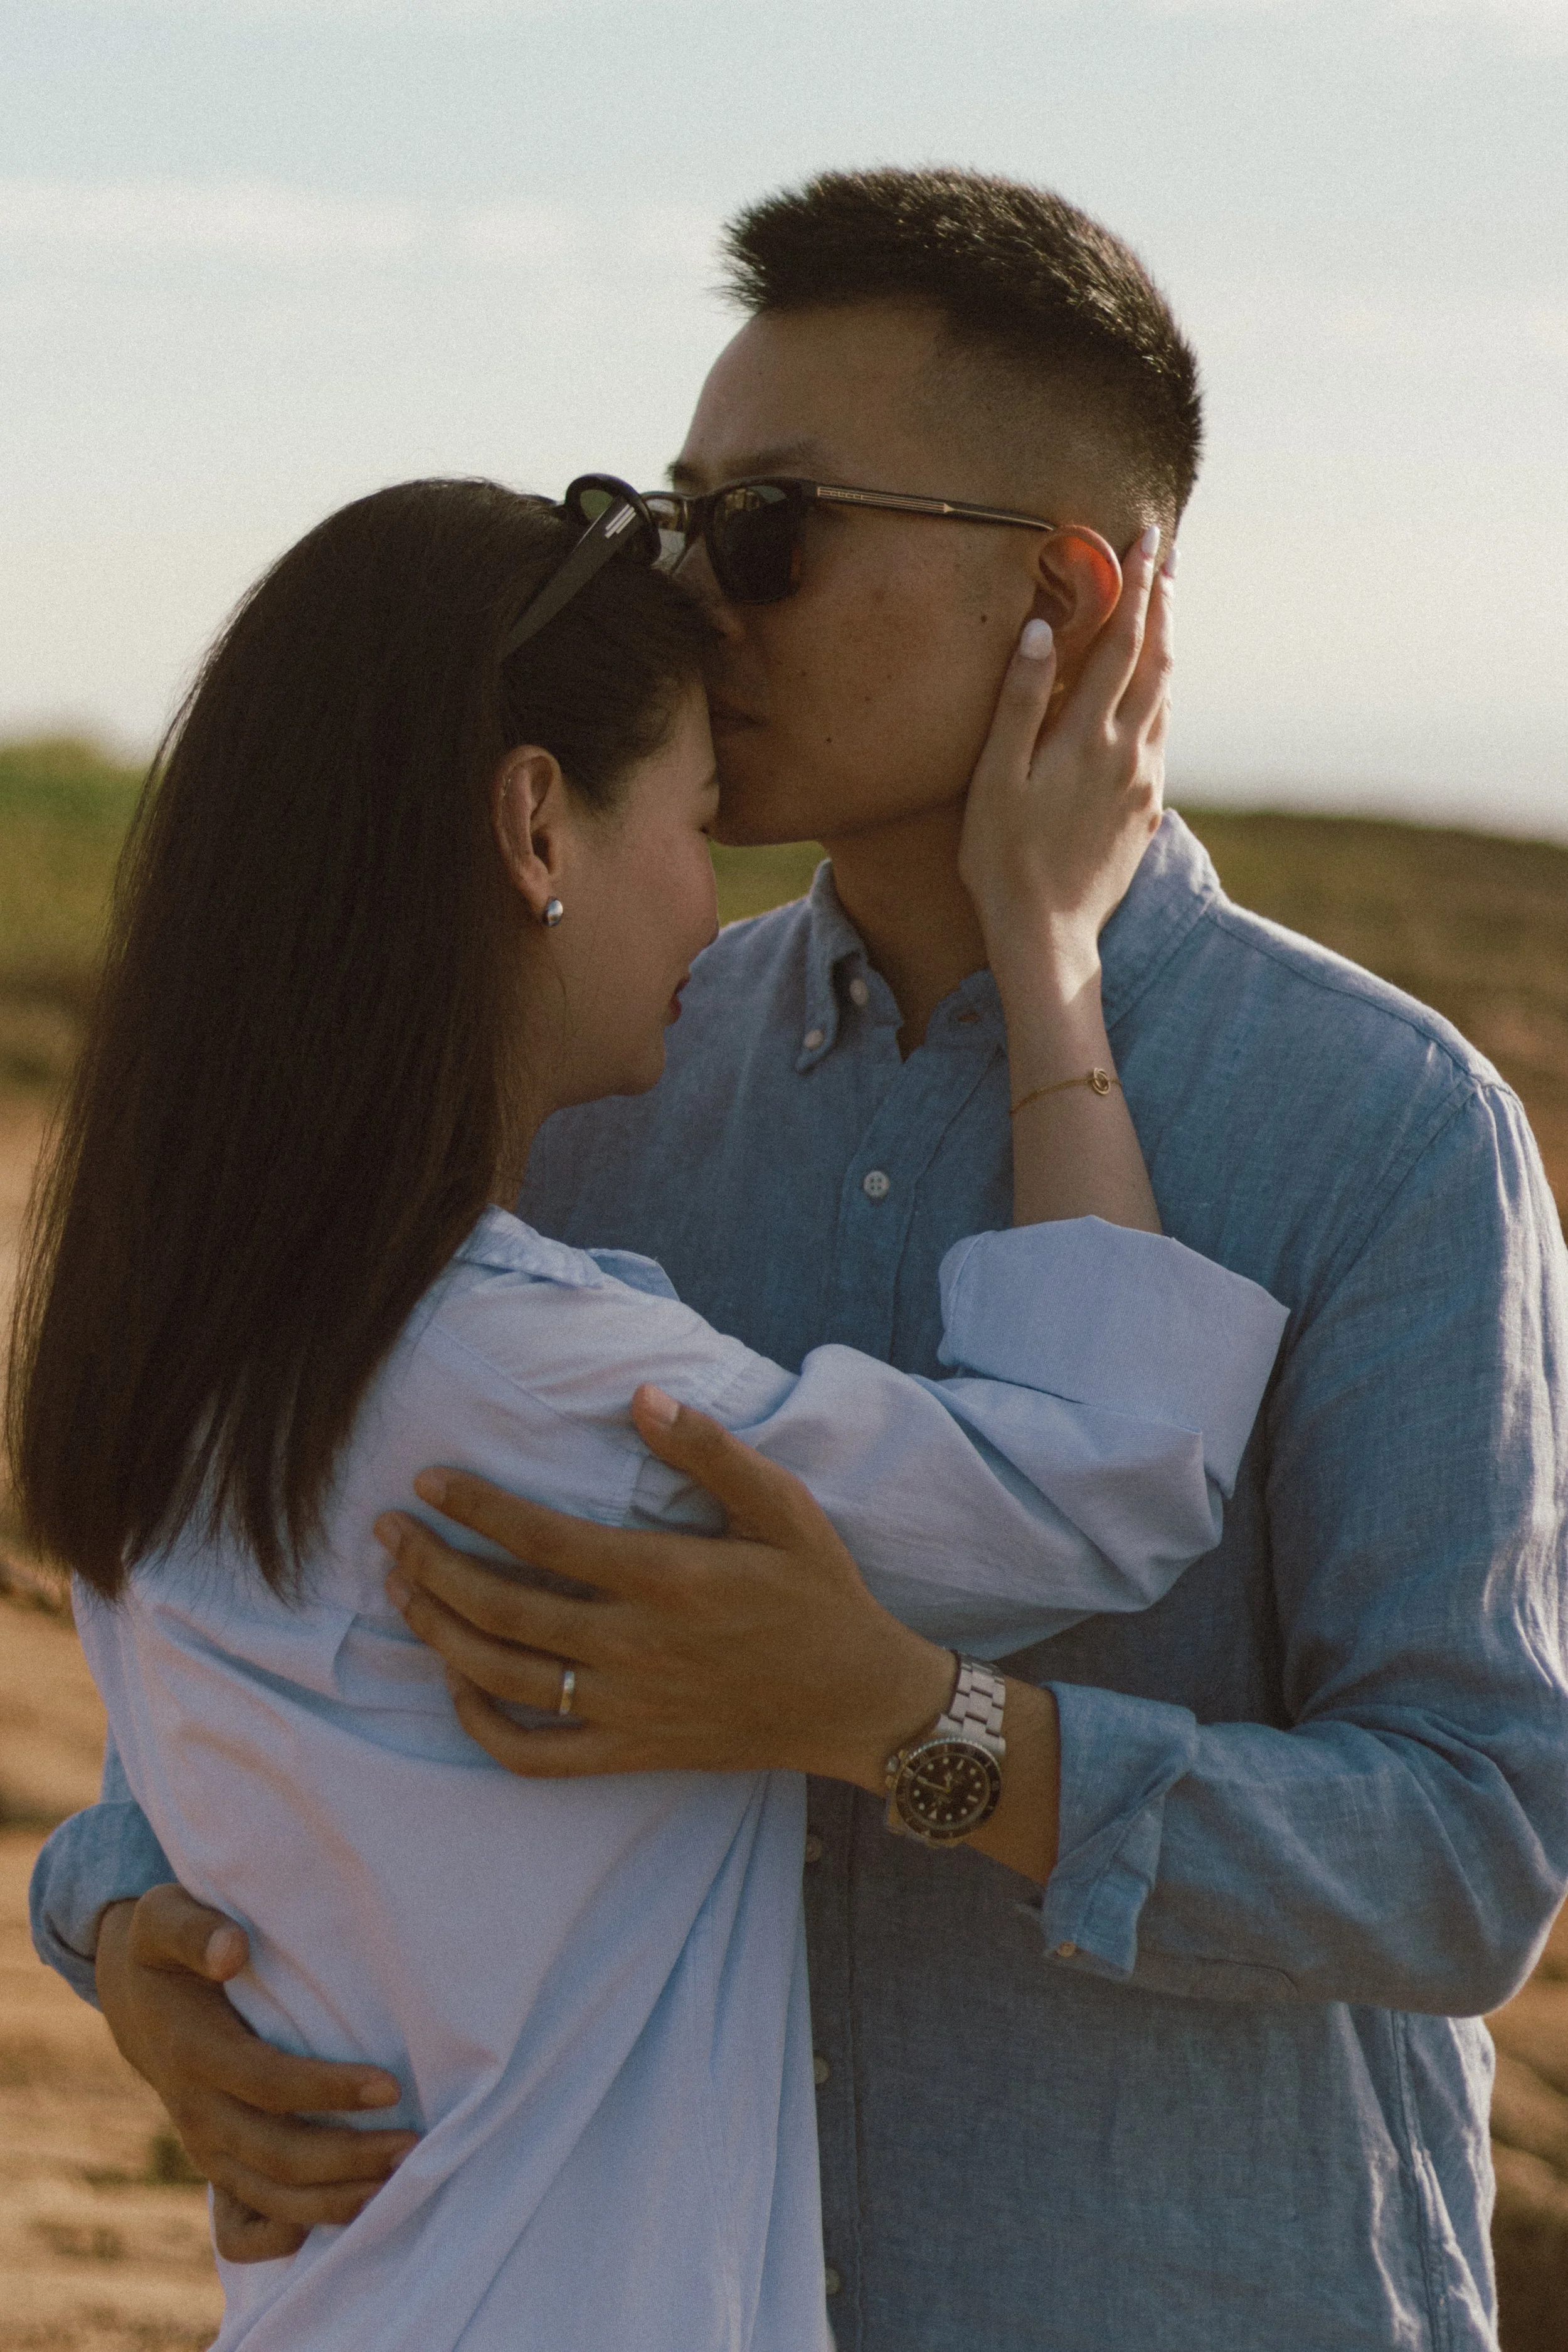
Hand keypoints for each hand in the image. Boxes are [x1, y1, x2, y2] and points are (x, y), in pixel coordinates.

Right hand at [95, 1885, 417, 2261]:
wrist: (136, 1999)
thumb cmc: (166, 1950)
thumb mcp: (165, 1919)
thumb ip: (195, 1929)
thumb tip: (231, 1950)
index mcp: (193, 2051)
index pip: (268, 2083)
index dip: (329, 2090)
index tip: (390, 2086)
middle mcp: (198, 2111)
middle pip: (277, 2154)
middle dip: (348, 2157)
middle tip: (413, 2145)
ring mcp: (205, 2147)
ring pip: (270, 2197)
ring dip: (335, 2199)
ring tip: (400, 2182)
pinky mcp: (216, 2164)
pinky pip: (245, 2226)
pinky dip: (291, 2233)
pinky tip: (347, 2218)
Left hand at [378, 1386, 954, 1792]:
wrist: (858, 1700)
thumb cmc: (820, 1594)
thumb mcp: (782, 1507)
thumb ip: (710, 1450)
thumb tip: (641, 1396)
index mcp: (666, 1578)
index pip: (543, 1539)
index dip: (476, 1508)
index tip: (428, 1481)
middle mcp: (633, 1645)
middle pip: (502, 1607)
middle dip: (431, 1565)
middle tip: (387, 1530)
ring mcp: (626, 1705)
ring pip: (502, 1675)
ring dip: (439, 1631)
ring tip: (403, 1590)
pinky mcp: (630, 1751)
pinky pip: (534, 1753)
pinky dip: (482, 1725)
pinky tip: (459, 1683)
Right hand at [958, 523, 1170, 981]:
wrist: (1049, 936)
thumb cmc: (1004, 860)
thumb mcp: (995, 779)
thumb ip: (1018, 703)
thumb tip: (1036, 630)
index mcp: (1088, 736)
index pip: (1121, 641)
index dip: (1135, 587)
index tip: (1147, 539)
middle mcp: (1128, 753)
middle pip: (1155, 662)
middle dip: (1161, 606)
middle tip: (1165, 558)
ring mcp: (1143, 784)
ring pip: (1164, 700)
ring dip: (1164, 651)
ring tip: (1163, 614)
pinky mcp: (1146, 813)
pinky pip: (1159, 740)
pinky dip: (1159, 701)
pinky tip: (1152, 697)